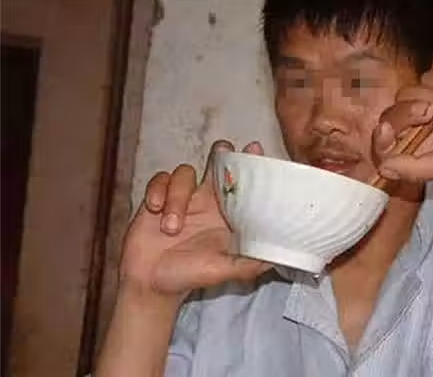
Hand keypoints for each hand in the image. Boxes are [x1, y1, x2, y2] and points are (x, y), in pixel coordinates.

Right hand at [120, 140, 270, 301]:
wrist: (152, 283)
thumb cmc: (191, 275)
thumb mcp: (225, 270)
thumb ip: (250, 263)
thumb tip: (279, 257)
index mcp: (228, 214)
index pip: (243, 183)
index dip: (250, 165)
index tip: (255, 149)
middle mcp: (208, 200)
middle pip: (218, 163)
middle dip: (221, 153)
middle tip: (223, 150)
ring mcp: (184, 197)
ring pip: (185, 173)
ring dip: (178, 196)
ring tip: (171, 227)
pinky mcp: (159, 196)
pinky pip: (160, 179)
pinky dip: (158, 191)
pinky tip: (155, 211)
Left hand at [372, 70, 432, 181]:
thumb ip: (415, 168)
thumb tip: (382, 170)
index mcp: (419, 150)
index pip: (384, 145)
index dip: (380, 137)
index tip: (386, 129)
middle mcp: (420, 127)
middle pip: (392, 113)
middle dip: (413, 112)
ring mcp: (430, 101)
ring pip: (410, 91)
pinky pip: (429, 75)